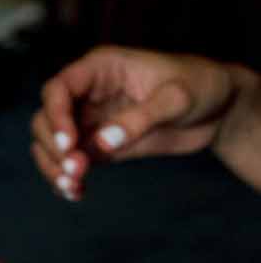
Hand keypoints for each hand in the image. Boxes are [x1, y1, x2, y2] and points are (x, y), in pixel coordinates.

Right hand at [32, 45, 246, 200]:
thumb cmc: (201, 87)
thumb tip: (101, 143)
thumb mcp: (177, 98)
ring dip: (53, 167)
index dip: (55, 116)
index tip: (68, 144)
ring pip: (50, 143)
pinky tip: (76, 193)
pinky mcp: (97, 145)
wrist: (218, 110)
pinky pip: (69, 163)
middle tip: (76, 170)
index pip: (59, 89)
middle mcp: (89, 93)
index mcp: (101, 69)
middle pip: (45, 118)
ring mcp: (91, 120)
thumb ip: (140, 119)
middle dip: (53, 147)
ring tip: (74, 186)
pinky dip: (65, 179)